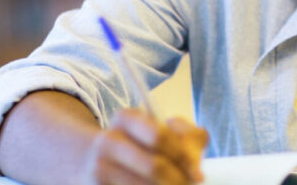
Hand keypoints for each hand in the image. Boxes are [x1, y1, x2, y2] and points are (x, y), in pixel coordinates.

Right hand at [81, 110, 208, 184]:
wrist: (98, 159)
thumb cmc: (144, 143)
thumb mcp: (165, 129)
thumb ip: (188, 137)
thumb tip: (196, 168)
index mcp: (126, 118)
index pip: (159, 136)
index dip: (184, 157)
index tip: (198, 173)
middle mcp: (109, 141)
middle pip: (154, 166)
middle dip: (180, 180)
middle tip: (191, 184)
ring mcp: (99, 167)